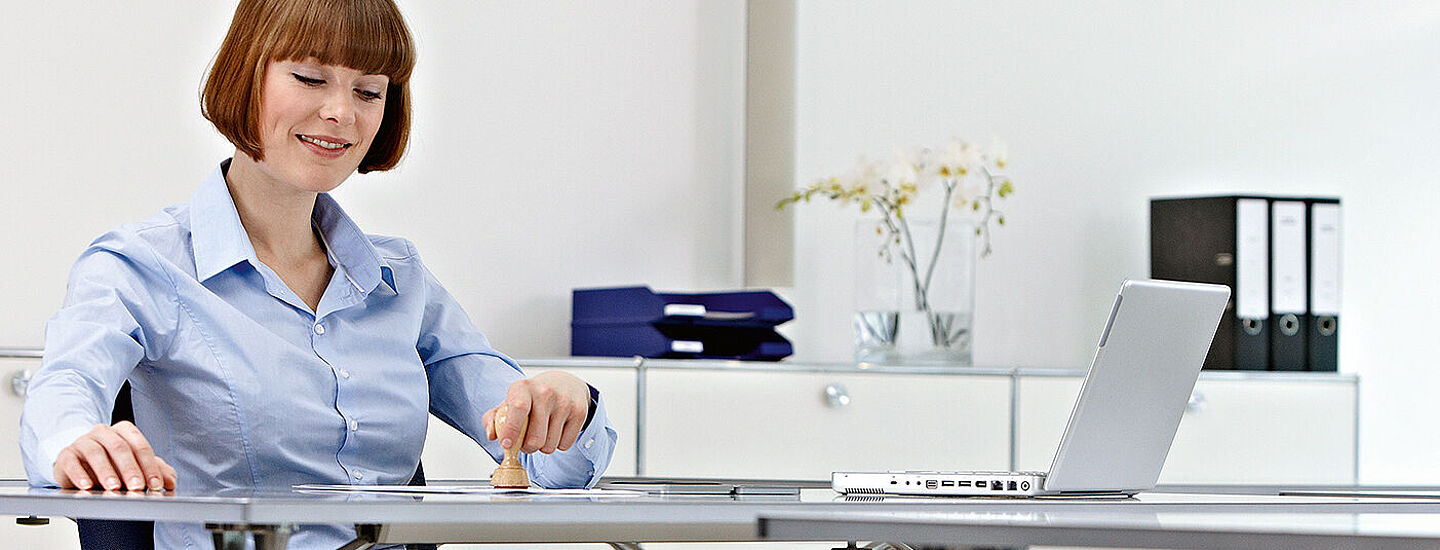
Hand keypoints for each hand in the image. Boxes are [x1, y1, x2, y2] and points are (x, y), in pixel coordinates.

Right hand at [53, 421, 176, 491]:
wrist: (78, 464)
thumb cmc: (110, 464)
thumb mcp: (135, 466)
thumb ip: (155, 471)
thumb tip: (170, 482)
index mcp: (124, 431)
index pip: (140, 445)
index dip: (149, 465)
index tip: (155, 484)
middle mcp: (103, 433)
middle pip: (120, 447)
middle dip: (130, 469)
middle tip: (137, 487)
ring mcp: (83, 441)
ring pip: (96, 452)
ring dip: (106, 471)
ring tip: (114, 487)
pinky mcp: (66, 455)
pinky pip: (72, 462)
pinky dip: (79, 474)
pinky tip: (86, 486)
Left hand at [483, 371, 589, 453]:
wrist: (564, 383)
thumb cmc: (532, 396)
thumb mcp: (510, 402)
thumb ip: (493, 418)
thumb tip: (492, 435)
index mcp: (523, 388)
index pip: (518, 408)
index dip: (512, 430)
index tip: (507, 444)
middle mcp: (545, 392)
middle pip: (535, 439)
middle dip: (528, 448)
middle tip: (527, 441)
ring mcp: (564, 402)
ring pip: (550, 445)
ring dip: (543, 447)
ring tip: (542, 433)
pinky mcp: (579, 412)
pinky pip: (565, 445)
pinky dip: (558, 444)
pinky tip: (556, 430)